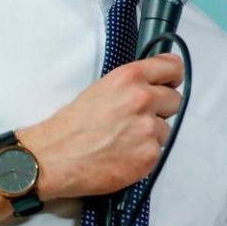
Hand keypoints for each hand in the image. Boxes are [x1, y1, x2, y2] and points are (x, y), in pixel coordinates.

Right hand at [18, 53, 183, 199]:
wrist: (51, 158)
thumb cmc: (70, 125)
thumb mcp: (102, 88)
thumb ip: (132, 85)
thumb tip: (153, 85)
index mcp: (130, 78)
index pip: (173, 68)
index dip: (172, 77)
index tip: (169, 83)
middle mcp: (143, 99)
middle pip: (175, 100)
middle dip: (161, 109)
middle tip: (138, 119)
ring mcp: (148, 128)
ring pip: (166, 129)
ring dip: (152, 135)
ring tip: (125, 140)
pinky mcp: (149, 155)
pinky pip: (158, 151)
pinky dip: (145, 154)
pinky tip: (124, 155)